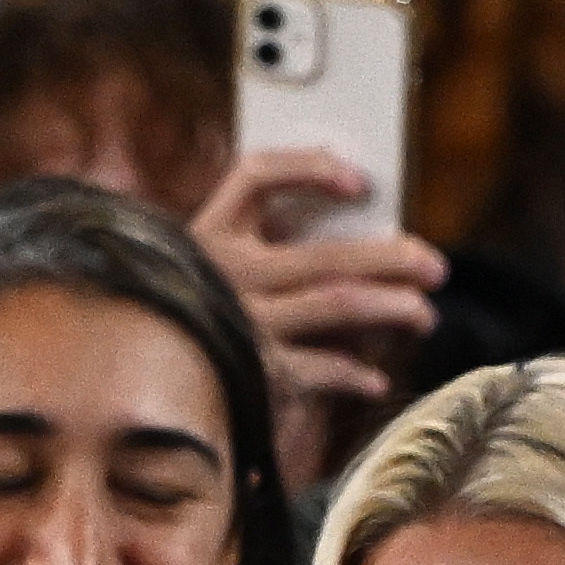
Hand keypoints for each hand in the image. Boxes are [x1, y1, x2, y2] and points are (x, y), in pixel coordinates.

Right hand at [189, 147, 443, 493]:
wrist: (131, 397)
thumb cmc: (191, 330)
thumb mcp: (212, 279)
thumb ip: (265, 253)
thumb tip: (364, 245)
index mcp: (208, 235)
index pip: (255, 175)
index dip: (310, 167)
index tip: (360, 180)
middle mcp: (224, 275)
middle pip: (327, 253)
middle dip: (393, 258)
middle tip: (433, 266)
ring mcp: (240, 326)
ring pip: (339, 305)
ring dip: (393, 309)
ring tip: (424, 315)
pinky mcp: (253, 376)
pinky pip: (322, 369)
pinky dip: (356, 372)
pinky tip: (375, 376)